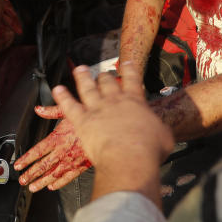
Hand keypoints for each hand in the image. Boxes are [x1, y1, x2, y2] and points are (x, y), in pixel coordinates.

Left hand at [14, 109, 90, 191]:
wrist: (108, 129)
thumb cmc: (90, 118)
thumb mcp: (68, 110)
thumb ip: (51, 111)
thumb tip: (38, 109)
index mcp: (58, 138)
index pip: (37, 151)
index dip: (26, 159)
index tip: (18, 165)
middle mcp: (63, 151)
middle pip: (43, 165)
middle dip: (31, 174)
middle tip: (22, 180)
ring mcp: (72, 160)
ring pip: (54, 173)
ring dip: (42, 181)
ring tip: (33, 187)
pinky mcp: (82, 165)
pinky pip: (69, 176)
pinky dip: (60, 182)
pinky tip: (53, 186)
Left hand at [53, 64, 173, 177]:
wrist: (130, 158)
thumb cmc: (149, 150)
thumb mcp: (164, 136)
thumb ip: (160, 128)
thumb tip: (161, 129)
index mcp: (135, 102)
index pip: (133, 79)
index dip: (130, 69)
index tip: (127, 63)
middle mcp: (115, 101)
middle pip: (108, 82)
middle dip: (105, 76)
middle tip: (103, 73)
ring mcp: (97, 109)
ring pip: (87, 88)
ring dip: (83, 77)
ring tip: (80, 70)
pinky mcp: (82, 121)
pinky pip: (69, 106)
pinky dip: (62, 97)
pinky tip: (58, 90)